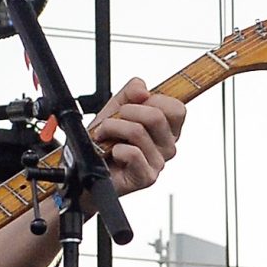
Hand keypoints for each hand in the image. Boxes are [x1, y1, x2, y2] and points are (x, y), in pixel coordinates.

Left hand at [86, 78, 185, 194]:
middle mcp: (167, 146)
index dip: (153, 100)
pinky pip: (132, 153)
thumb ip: (132, 91)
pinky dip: (115, 149)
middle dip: (127, 111)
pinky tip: (111, 152)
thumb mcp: (118, 107)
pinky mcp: (146, 177)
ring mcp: (158, 163)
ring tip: (104, 134)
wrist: (90, 164)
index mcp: (167, 128)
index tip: (135, 104)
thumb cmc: (107, 140)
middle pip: (156, 116)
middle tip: (114, 119)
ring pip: (138, 132)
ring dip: (112, 128)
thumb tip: (142, 89)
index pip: (177, 108)